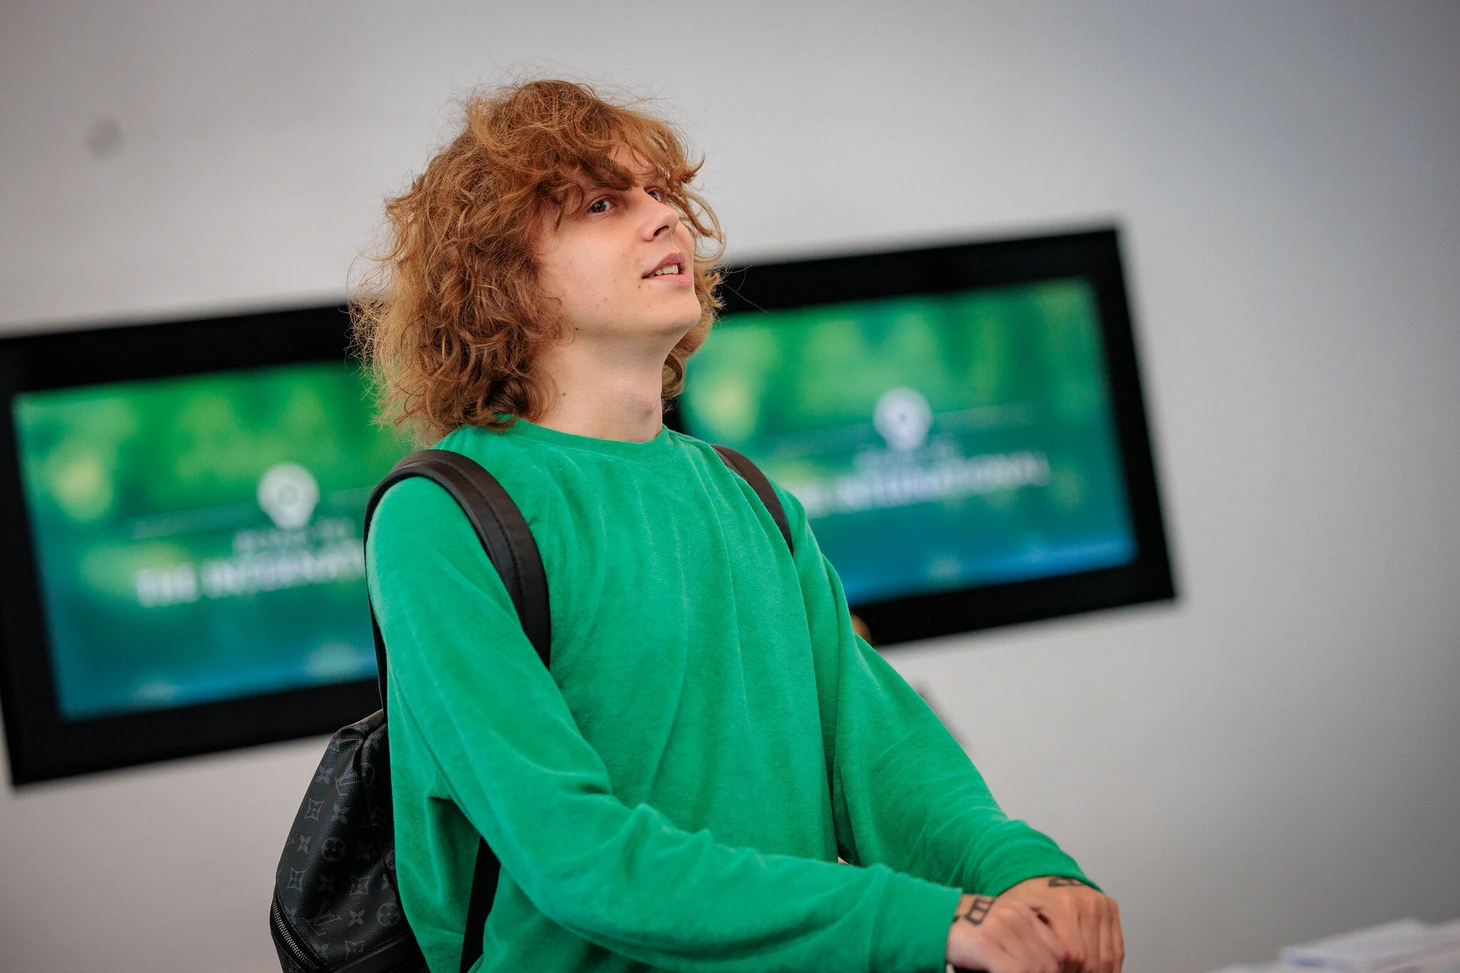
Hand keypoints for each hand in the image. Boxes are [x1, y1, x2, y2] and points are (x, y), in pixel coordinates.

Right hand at [944, 892, 1069, 972]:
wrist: (932, 919)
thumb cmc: (967, 931)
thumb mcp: (1003, 929)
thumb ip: (1026, 942)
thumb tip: (1050, 967)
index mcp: (1025, 911)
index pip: (1060, 946)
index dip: (1060, 969)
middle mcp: (1017, 916)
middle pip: (1052, 959)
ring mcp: (1002, 928)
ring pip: (1037, 967)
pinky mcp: (986, 942)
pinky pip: (1016, 971)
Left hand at [997, 876, 1122, 972]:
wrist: (1040, 877)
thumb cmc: (1028, 901)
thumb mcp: (1020, 919)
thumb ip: (1031, 941)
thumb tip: (1043, 967)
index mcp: (1062, 903)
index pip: (1073, 953)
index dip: (1064, 970)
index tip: (1055, 972)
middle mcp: (1085, 900)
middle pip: (1091, 957)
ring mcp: (1101, 903)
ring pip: (1107, 957)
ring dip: (1096, 972)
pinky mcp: (1110, 908)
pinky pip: (1117, 948)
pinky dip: (1110, 967)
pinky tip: (1098, 972)